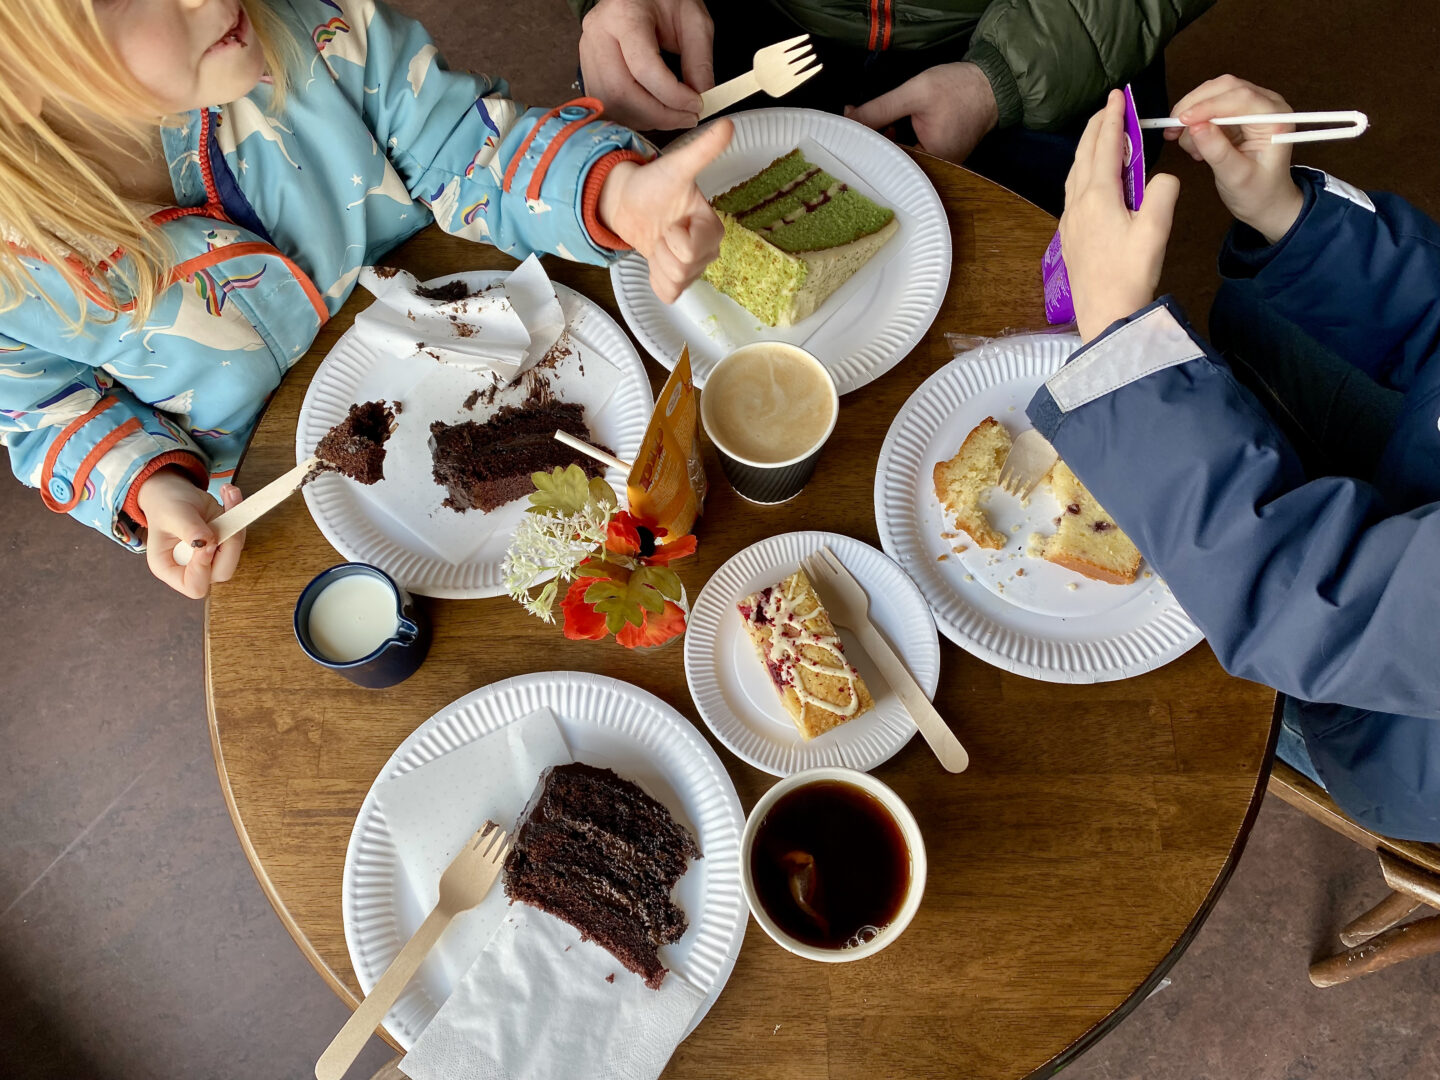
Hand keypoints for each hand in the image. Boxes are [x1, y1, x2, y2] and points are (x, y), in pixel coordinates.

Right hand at [138, 468, 244, 597]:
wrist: (172, 493)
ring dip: (237, 523)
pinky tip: (229, 494)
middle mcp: (193, 567)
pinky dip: (239, 513)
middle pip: (222, 572)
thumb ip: (189, 530)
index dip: (204, 569)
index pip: (194, 586)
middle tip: (227, 518)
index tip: (207, 543)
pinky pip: (240, 533)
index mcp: (170, 569)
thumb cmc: (165, 507)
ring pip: (236, 551)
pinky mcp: (225, 542)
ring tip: (229, 494)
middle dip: (230, 544)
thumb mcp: (173, 515)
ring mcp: (212, 556)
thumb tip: (207, 543)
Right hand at [579, 0, 714, 130]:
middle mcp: (598, 35)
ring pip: (611, 104)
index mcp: (624, 15)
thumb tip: (703, 97)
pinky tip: (653, 113)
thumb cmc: (665, 1)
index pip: (644, 67)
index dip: (672, 95)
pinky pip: (606, 105)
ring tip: (672, 116)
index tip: (695, 105)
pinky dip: (632, 117)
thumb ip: (699, 59)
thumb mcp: (693, 20)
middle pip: (622, 92)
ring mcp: (588, 54)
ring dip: (645, 119)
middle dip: (658, 114)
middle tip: (686, 118)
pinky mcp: (588, 70)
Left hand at [599, 118, 730, 301]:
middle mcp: (707, 250)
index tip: (670, 220)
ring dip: (657, 262)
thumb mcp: (675, 168)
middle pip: (684, 268)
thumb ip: (702, 151)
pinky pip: (668, 294)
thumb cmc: (653, 185)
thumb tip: (728, 125)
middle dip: (663, 249)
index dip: (673, 236)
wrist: (627, 202)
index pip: (692, 249)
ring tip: (657, 240)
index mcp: (712, 227)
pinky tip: (654, 258)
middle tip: (661, 229)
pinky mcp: (676, 281)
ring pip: (675, 282)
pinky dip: (656, 279)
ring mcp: (692, 268)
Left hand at [845, 63, 998, 162]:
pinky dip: (898, 141)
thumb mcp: (914, 93)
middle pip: (891, 164)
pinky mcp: (939, 158)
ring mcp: (938, 167)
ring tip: (874, 120)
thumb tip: (848, 119)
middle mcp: (935, 172)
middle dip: (872, 143)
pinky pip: (911, 155)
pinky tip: (891, 126)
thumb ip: (879, 109)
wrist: (992, 84)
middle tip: (857, 121)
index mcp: (930, 162)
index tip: (846, 130)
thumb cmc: (958, 87)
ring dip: (884, 141)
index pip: (884, 161)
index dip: (863, 145)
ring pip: (899, 160)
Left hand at [1061, 90, 1180, 341]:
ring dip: (1088, 148)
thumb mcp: (1156, 229)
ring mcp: (1070, 220)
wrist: (1105, 314)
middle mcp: (1078, 203)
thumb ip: (1162, 193)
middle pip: (1085, 154)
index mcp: (1098, 196)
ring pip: (1075, 172)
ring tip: (1101, 134)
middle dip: (1097, 127)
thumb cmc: (1131, 274)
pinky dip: (1083, 171)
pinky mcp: (1069, 235)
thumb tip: (1162, 178)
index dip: (1113, 118)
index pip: (1106, 146)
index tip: (1118, 95)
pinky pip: (1073, 190)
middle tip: (1109, 107)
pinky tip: (1091, 177)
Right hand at [1167, 75, 1303, 243]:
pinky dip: (1195, 122)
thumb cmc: (1258, 192)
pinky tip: (1196, 145)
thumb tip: (1195, 126)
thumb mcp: (1236, 176)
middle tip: (1172, 130)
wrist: (1267, 202)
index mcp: (1275, 119)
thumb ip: (1217, 150)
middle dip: (1195, 105)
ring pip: (1214, 93)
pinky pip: (1210, 106)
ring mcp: (1252, 107)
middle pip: (1225, 87)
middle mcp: (1266, 105)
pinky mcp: (1238, 113)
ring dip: (1193, 114)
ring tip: (1190, 147)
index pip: (1239, 97)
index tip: (1181, 121)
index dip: (1207, 105)